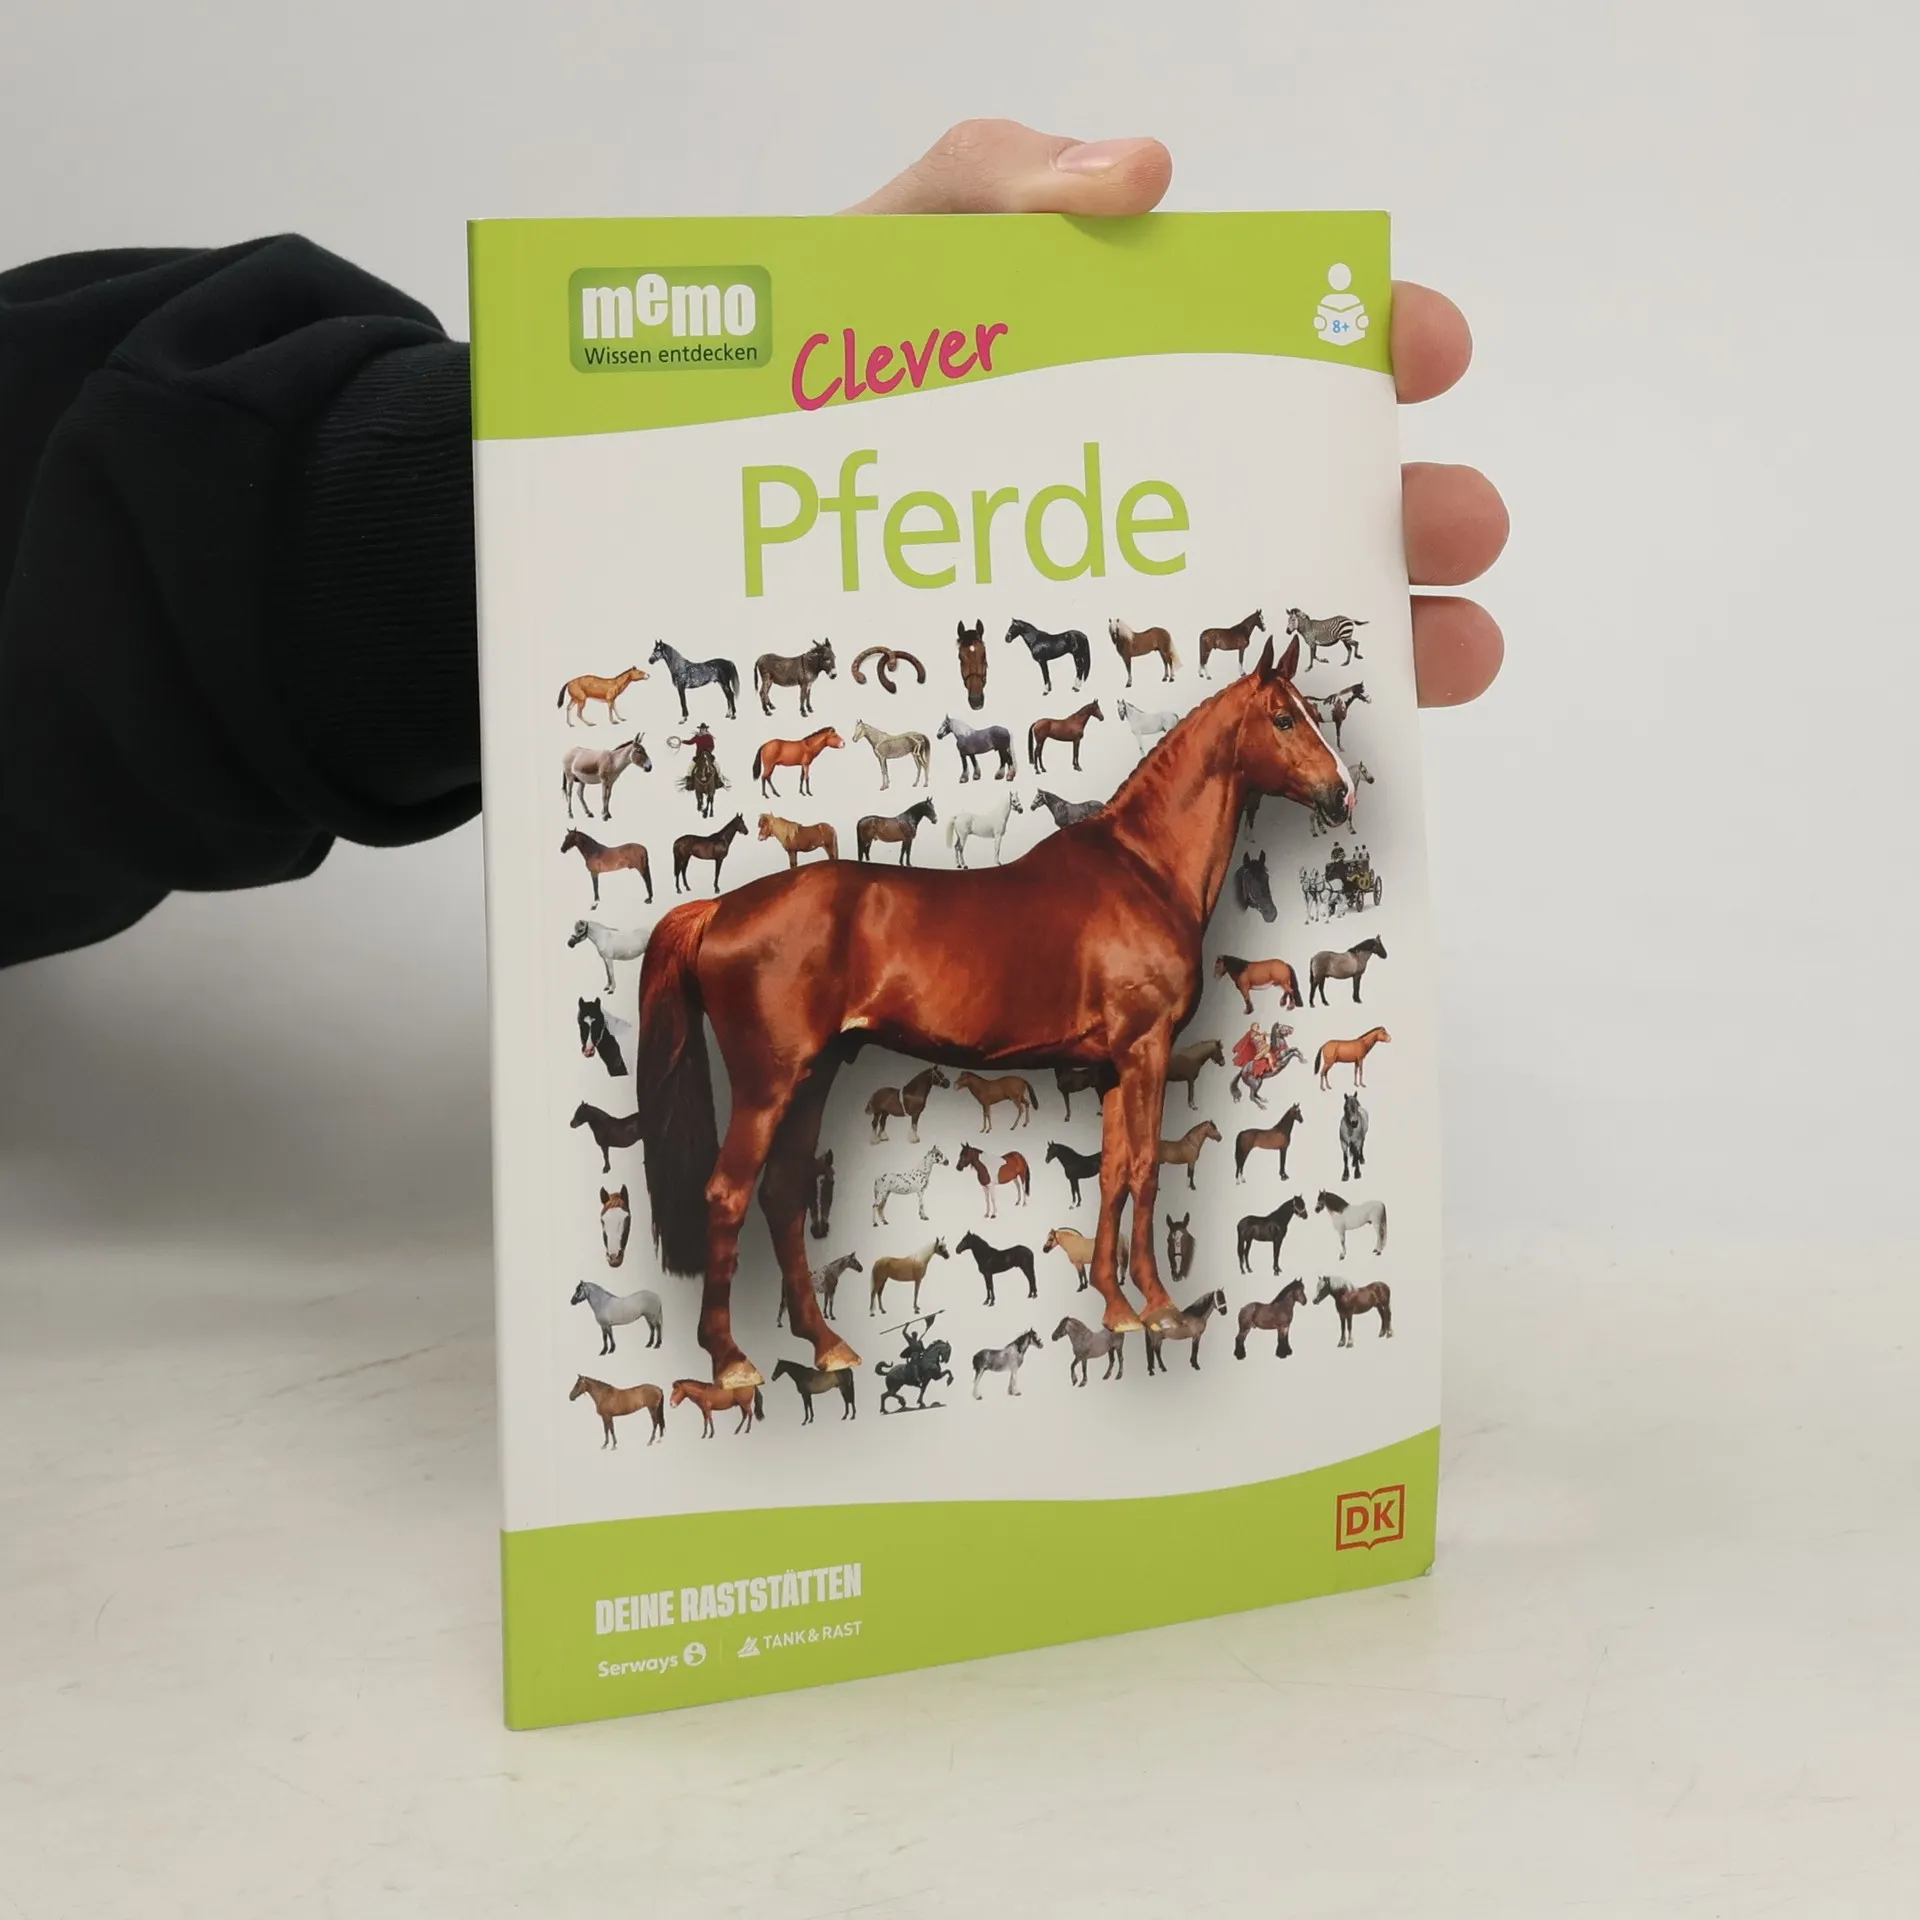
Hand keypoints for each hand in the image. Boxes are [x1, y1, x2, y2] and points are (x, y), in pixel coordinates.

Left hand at [850, 121, 1506, 708]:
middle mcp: (1146, 489)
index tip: (1425, 350)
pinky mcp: (1080, 707)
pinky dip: (1286, 741)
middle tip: (1461, 525)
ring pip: (1281, 619)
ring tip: (1454, 656)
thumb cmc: (803, 389)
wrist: (709, 537)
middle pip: (1307, 496)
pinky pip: (1202, 724)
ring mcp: (1120, 601)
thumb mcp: (882, 260)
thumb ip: (991, 184)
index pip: (1270, 344)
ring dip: (1389, 631)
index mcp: (1120, 371)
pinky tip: (1348, 756)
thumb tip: (1145, 175)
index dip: (1365, 336)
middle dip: (1408, 507)